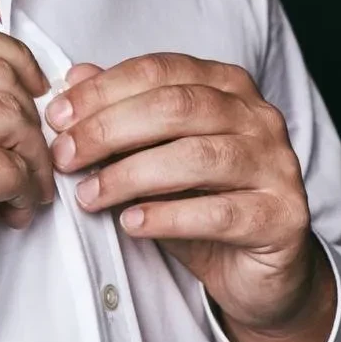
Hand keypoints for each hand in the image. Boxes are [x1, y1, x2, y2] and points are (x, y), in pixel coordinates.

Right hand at [0, 23, 52, 341]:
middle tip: (26, 155)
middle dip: (26, 115)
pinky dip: (29, 191)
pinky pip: (19, 163)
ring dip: (32, 157)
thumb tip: (10, 79)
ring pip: (14, 113)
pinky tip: (12, 215)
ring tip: (20, 191)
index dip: (10, 55)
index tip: (32, 85)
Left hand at [44, 53, 332, 341]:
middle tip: (65, 156)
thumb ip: (119, 112)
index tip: (58, 117)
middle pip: (175, 107)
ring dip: (130, 175)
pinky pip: (219, 212)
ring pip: (196, 156)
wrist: (259, 271)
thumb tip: (74, 77)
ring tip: (89, 196)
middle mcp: (257, 116)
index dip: (102, 91)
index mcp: (226, 84)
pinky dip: (167, 216)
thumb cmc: (200, 200)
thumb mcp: (153, 152)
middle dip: (109, 129)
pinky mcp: (282, 217)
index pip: (158, 70)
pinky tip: (131, 223)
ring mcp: (276, 165)